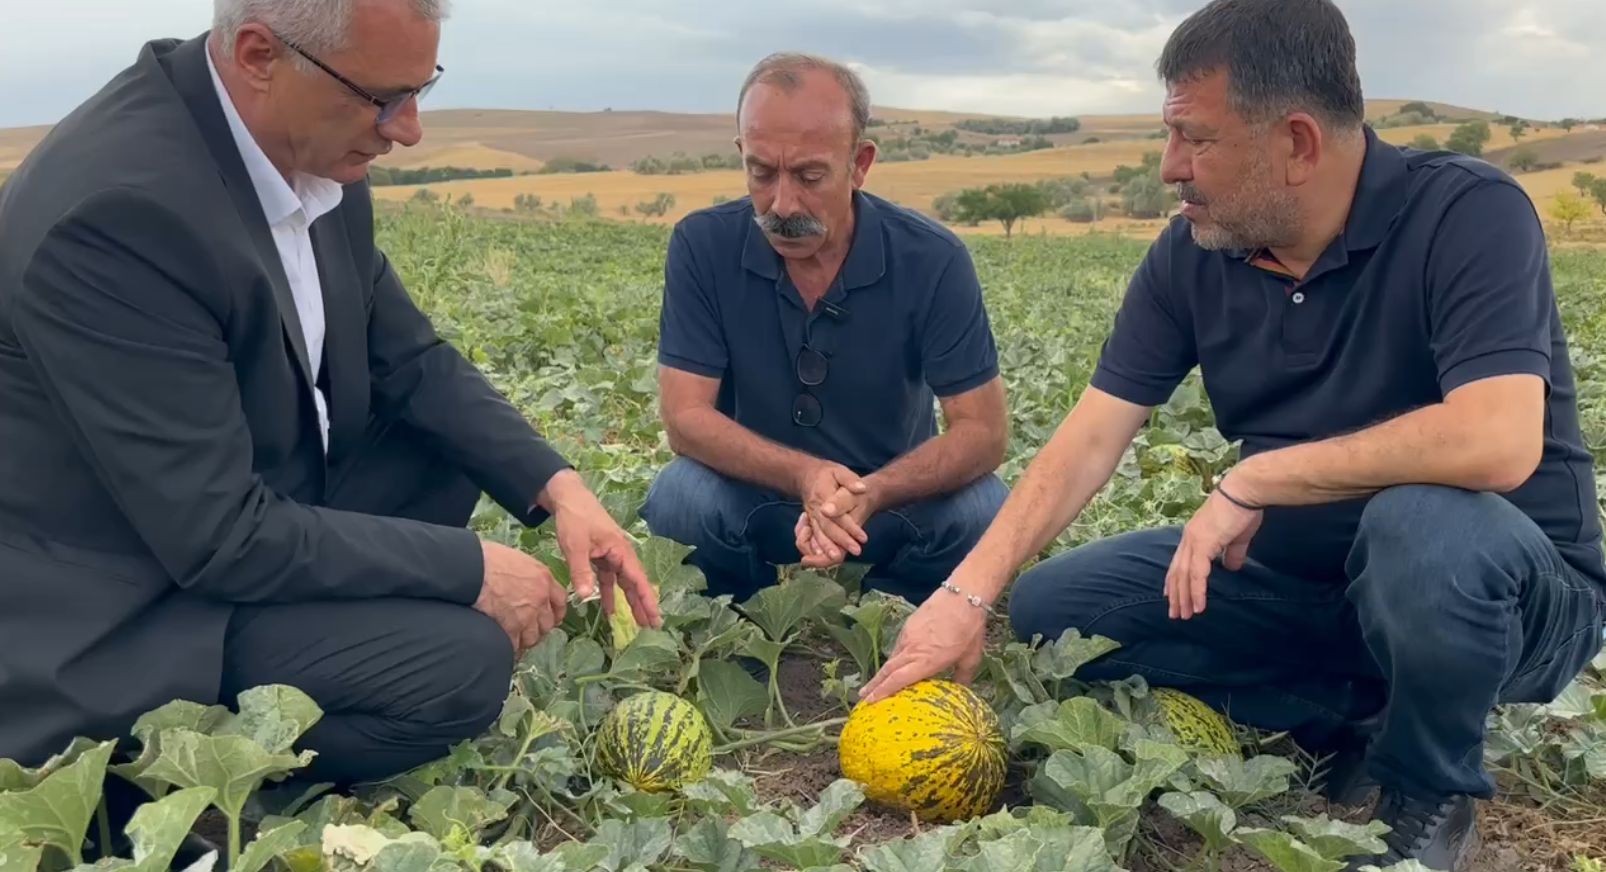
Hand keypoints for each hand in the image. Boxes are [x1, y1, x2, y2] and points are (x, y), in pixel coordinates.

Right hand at [475, 539, 567, 651]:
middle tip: (528, 628)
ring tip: (514, 637)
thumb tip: (524, 584)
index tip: (552, 617)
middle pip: (548, 623)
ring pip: (533, 637)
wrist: (471, 570)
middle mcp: (539, 599)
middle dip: (539, 627)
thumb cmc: (487, 559)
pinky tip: (503, 643)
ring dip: (524, 638)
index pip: (560, 600)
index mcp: (544, 579)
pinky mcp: (510, 628)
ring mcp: (526, 616)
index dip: (556, 611)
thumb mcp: (516, 559)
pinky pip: (515, 645)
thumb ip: (527, 575)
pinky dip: (510, 646)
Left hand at [541, 470, 662, 628]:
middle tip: (652, 626)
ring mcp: (611, 556)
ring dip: (629, 602)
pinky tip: (609, 610)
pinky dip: (609, 593)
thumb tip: (585, 597)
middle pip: (635, 583)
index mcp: (620, 551)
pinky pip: (609, 579)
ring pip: (623, 583)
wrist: (568, 498)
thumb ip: (581, 571)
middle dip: (643, 605)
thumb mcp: (576, 546)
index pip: (638, 580)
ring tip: (637, 623)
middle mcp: (620, 554)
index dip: (647, 600)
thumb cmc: (576, 518)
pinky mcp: (601, 557)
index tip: (655, 617)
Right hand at [796, 462, 868, 563]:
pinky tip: (825, 558)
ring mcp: (810, 517)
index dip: (850, 527)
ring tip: (838, 558)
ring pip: (818, 534)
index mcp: (823, 495)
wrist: (807, 476)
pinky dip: (817, 548)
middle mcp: (815, 508)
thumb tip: (861, 489)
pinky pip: (812, 538)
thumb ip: (850, 480)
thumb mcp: (839, 470)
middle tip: (856, 550)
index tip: (863, 537)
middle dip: (841, 541)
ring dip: (827, 548)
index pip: (838, 514)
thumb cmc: (827, 474)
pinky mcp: (810, 523)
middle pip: (827, 527)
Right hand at [859, 580, 989, 702]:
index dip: (883, 692)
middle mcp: (912, 650)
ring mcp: (908, 636)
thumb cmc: (969, 629)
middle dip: (874, 685)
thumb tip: (961, 689)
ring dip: (883, 672)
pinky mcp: (909, 625)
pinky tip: (896, 661)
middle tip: (862, 697)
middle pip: (888, 670)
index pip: (898, 680)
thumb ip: (963, 676)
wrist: (962, 596)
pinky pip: (898, 645)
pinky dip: (894, 657)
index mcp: (926, 661)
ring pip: (892, 657)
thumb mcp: (971, 658)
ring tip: (875, 683)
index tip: (870, 701)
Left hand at [1164, 484, 1262, 619]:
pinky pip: (1197, 573)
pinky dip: (1196, 591)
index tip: (1170, 595)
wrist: (1245, 491)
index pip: (1180, 561)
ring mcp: (1194, 541)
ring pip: (1184, 575)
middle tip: (1175, 613)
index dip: (1174, 579)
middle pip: (1178, 571)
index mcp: (1195, 534)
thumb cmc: (1243, 510)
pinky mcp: (1203, 544)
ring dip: (1184, 597)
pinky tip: (1198, 605)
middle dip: (1175, 594)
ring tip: (1184, 615)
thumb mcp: (1237, 537)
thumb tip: (1232, 568)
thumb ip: (1232, 553)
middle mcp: (1189, 538)